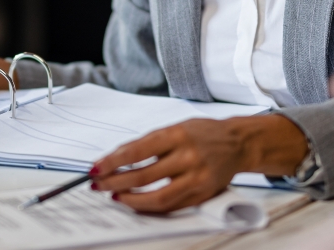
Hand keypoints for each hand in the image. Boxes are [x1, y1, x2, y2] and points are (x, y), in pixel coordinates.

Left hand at [90, 115, 308, 212]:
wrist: (237, 143)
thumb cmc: (203, 133)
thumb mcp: (174, 127)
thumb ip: (147, 143)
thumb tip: (116, 157)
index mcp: (178, 135)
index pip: (138, 151)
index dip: (113, 161)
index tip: (96, 168)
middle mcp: (188, 157)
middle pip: (144, 176)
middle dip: (116, 182)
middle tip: (99, 184)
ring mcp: (197, 178)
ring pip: (157, 197)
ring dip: (131, 199)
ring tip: (115, 196)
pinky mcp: (202, 194)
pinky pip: (171, 206)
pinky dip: (150, 207)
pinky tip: (136, 203)